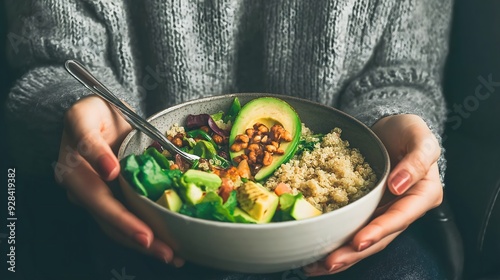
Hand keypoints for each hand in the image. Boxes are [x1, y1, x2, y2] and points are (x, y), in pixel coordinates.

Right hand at [54, 95, 183, 266]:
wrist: (95, 115)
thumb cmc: (91, 113)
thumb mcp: (85, 115)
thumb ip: (91, 142)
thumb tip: (109, 172)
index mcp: (74, 171)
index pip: (97, 199)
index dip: (120, 217)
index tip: (144, 233)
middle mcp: (82, 190)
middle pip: (109, 221)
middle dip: (138, 238)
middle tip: (166, 252)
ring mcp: (96, 197)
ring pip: (117, 228)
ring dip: (145, 244)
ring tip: (173, 256)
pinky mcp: (112, 199)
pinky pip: (127, 220)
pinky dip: (147, 234)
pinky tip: (168, 244)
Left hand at [303, 114, 442, 275]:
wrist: (390, 128)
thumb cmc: (408, 130)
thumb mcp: (419, 136)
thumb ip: (417, 159)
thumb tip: (399, 185)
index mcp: (422, 194)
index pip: (400, 217)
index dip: (379, 231)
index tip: (358, 241)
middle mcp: (402, 209)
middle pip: (380, 237)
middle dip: (354, 253)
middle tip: (329, 263)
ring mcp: (383, 211)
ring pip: (364, 239)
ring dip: (342, 255)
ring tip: (316, 266)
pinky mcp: (366, 209)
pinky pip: (351, 227)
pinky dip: (335, 240)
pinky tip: (315, 251)